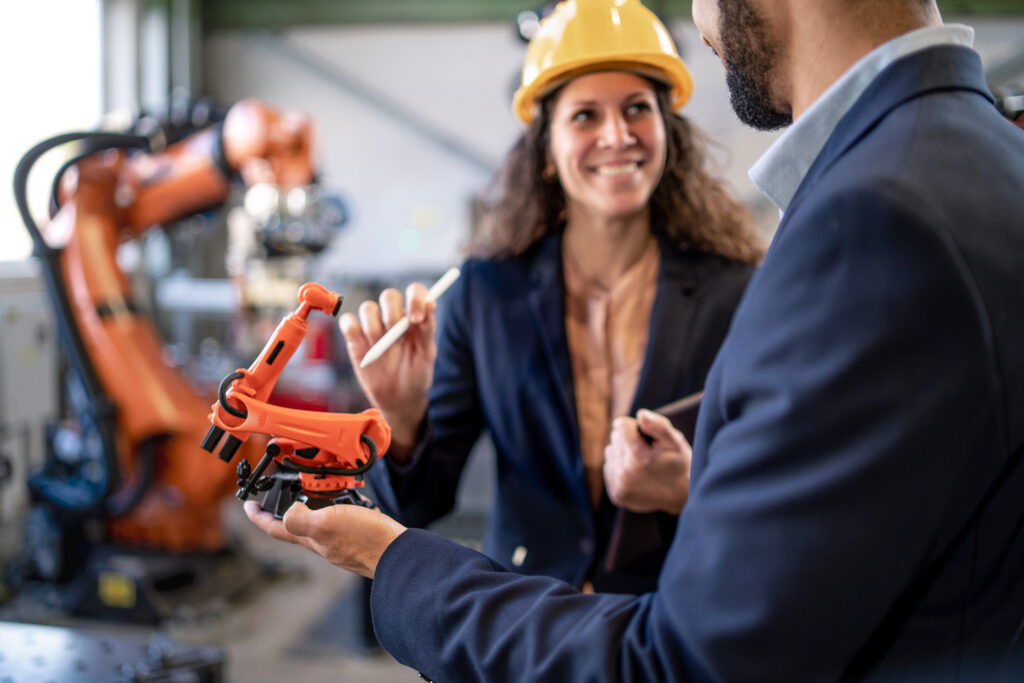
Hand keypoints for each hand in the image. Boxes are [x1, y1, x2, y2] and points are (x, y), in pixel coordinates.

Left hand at [244, 500, 406, 578]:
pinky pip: (341, 517)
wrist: (397, 553)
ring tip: (318, 486)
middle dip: (286, 507)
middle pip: (295, 524)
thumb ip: (301, 518)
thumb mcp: (326, 523)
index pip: (275, 529)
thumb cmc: (364, 539)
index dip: (258, 517)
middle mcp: (323, 542)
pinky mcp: (357, 536)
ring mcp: (340, 540)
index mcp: (310, 539)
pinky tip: (348, 497)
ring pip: (320, 519)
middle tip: (282, 489)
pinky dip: (339, 504)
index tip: (248, 504)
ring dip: (315, 502)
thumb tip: (289, 509)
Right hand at [339, 282, 436, 458]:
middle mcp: (393, 317)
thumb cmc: (417, 375)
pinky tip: (363, 344)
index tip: (416, 318)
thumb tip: (431, 304)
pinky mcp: (355, 338)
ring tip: (382, 348)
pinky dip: (352, 328)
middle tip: (397, 334)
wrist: (399, 399)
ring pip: (368, 308)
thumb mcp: (427, 355)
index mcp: (414, 317)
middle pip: (389, 296)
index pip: (415, 292)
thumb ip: (428, 330)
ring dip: (374, 327)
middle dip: (392, 312)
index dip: (415, 298)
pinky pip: (348, 322)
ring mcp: (373, 327)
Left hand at [603, 409, 691, 514]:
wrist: (682, 496)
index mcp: (637, 456)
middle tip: (648, 452)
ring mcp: (620, 486)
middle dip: (629, 441)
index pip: (620, 425)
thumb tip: (641, 414)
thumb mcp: (675, 441)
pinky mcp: (616, 495)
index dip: (635, 428)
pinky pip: (608, 468)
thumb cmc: (679, 464)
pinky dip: (619, 468)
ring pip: (610, 452)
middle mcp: (625, 472)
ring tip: (642, 463)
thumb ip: (658, 425)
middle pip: (615, 439)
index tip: (647, 438)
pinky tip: (636, 474)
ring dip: (623, 453)